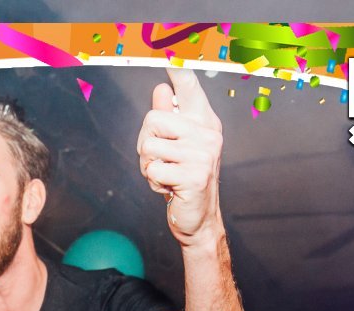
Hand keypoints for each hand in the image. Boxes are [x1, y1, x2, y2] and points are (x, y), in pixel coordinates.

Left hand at [137, 67, 224, 246]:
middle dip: (145, 142)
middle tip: (160, 160)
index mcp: (203, 120)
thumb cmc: (183, 178)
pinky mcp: (194, 174)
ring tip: (166, 175)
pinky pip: (153, 168)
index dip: (178, 68)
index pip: (189, 86)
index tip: (171, 48)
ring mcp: (203, 153)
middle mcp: (207, 132)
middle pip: (153, 117)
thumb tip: (161, 89)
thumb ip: (169, 117)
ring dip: (148, 165)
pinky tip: (169, 188)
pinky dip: (153, 182)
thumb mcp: (174, 145)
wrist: (197, 219)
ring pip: (149, 144)